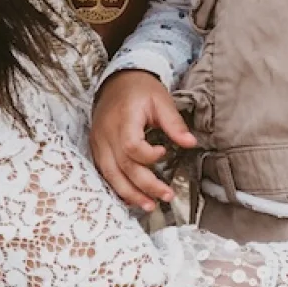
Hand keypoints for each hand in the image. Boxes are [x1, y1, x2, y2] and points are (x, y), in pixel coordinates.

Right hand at [90, 70, 196, 211]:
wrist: (117, 80)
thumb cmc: (140, 89)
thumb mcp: (161, 100)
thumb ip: (174, 124)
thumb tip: (191, 143)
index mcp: (123, 119)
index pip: (131, 146)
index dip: (148, 156)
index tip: (164, 152)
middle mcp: (106, 134)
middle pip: (123, 167)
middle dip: (145, 186)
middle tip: (166, 196)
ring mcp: (98, 142)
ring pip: (110, 175)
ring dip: (129, 194)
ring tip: (149, 206)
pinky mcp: (96, 148)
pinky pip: (104, 173)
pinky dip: (117, 187)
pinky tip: (131, 198)